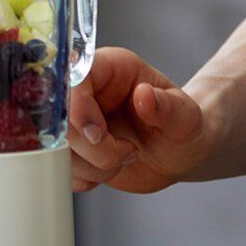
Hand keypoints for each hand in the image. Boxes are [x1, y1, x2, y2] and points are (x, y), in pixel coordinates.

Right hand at [64, 48, 212, 193]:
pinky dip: (88, 177)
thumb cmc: (182, 128)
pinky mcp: (73, 148)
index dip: (77, 108)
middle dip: (91, 146)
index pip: (74, 77)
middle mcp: (88, 91)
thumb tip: (145, 95)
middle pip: (60, 117)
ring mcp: (77, 120)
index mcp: (111, 68)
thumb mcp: (185, 117)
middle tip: (127, 152)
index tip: (98, 134)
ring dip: (93, 165)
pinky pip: (63, 167)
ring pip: (59, 147)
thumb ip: (168, 106)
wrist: (178, 154)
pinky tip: (112, 169)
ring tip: (126, 157)